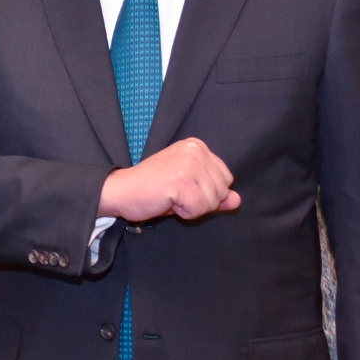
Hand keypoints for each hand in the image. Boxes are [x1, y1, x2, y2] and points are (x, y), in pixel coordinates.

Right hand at [98, 137, 240, 221]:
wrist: (122, 191)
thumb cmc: (153, 189)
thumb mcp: (188, 187)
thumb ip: (214, 193)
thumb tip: (236, 200)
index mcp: (197, 146)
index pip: (225, 179)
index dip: (206, 191)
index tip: (181, 187)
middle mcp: (195, 150)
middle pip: (222, 190)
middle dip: (201, 200)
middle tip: (175, 193)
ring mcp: (188, 164)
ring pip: (212, 202)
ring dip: (192, 207)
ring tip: (170, 197)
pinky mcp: (180, 180)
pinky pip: (198, 209)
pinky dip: (183, 213)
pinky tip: (167, 201)